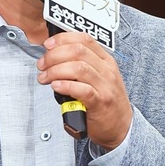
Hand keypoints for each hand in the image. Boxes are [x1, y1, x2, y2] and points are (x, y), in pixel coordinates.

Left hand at [36, 31, 132, 149]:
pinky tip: (56, 86)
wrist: (121, 126)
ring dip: (55, 71)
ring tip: (45, 77)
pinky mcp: (100, 103)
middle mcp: (107, 71)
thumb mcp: (100, 77)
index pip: (84, 39)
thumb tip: (55, 55)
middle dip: (54, 55)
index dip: (63, 39)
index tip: (48, 44)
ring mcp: (105, 86)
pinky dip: (65, 86)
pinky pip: (82, 90)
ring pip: (78, 68)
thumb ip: (82, 65)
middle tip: (42, 64)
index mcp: (106, 61)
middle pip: (78, 51)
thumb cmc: (107, 102)